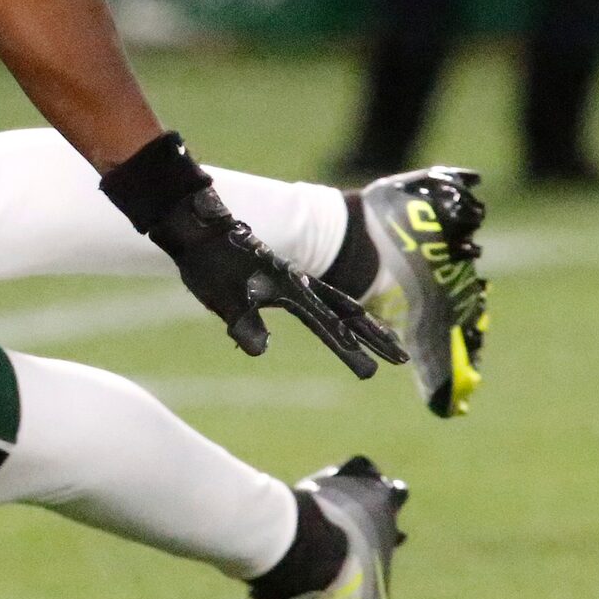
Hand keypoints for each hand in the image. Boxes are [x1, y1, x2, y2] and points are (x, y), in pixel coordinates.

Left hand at [151, 187, 406, 378]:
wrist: (197, 224)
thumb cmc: (207, 261)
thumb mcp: (219, 296)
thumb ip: (242, 322)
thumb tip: (260, 351)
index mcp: (289, 290)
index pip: (328, 327)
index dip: (350, 351)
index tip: (372, 373)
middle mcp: (298, 283)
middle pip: (348, 312)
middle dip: (375, 336)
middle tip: (402, 357)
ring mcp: (292, 278)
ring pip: (338, 302)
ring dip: (363, 322)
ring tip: (384, 338)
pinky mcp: (281, 275)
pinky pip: (321, 296)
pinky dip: (340, 307)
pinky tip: (341, 316)